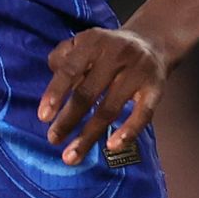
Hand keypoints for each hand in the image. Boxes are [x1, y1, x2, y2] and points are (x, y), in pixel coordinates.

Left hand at [38, 25, 167, 165]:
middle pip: (88, 93)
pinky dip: (128, 132)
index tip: (43, 117)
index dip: (55, 94)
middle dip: (68, 120)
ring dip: (89, 135)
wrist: (152, 42)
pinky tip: (112, 147)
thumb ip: (62, 59)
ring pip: (110, 108)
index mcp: (93, 43)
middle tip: (53, 140)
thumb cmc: (107, 50)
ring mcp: (138, 72)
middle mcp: (116, 55)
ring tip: (72, 155)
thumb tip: (52, 90)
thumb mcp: (83, 43)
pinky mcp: (155, 88)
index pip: (70, 70)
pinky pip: (143, 114)